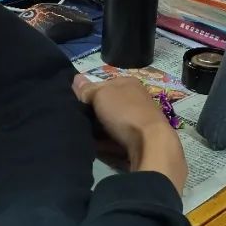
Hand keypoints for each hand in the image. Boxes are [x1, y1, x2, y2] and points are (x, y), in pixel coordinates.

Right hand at [73, 75, 187, 193]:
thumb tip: (76, 79)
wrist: (150, 143)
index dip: (87, 93)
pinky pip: (115, 139)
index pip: (103, 84)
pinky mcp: (138, 139)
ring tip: (82, 134)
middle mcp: (135, 98)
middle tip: (77, 120)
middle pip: (106, 104)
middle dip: (92, 113)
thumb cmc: (125, 112)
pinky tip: (94, 147)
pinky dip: (105, 143)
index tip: (74, 104)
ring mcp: (138, 119)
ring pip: (110, 122)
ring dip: (97, 129)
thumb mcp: (101, 95)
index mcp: (129, 83)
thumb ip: (88, 89)